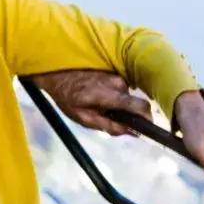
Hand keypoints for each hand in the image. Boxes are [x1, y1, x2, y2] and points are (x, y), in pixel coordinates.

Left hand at [29, 70, 151, 136]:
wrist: (57, 73)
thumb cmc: (67, 98)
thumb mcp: (82, 118)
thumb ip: (107, 126)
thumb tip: (130, 132)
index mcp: (109, 95)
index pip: (139, 106)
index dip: (146, 118)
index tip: (146, 127)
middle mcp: (118, 82)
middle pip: (132, 104)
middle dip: (125, 113)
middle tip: (107, 116)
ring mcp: (116, 75)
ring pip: (126, 96)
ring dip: (117, 103)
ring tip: (98, 104)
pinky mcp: (114, 71)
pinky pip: (121, 88)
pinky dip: (113, 95)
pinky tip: (98, 95)